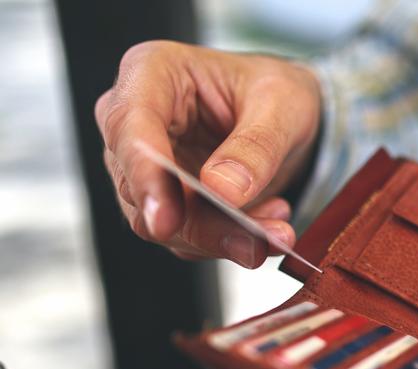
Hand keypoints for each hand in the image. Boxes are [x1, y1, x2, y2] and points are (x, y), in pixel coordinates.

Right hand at [94, 41, 320, 266]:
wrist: (285, 118)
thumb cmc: (275, 92)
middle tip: (254, 243)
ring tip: (276, 232)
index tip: (166, 220)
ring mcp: (147, 169)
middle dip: (201, 225)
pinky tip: (268, 224)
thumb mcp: (282, 105)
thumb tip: (221, 190)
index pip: (129, 126)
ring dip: (223, 238)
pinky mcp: (169, 204)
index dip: (144, 176)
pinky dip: (231, 240)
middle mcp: (137, 124)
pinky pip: (190, 238)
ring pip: (164, 225)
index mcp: (152, 73)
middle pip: (142, 189)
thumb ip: (256, 145)